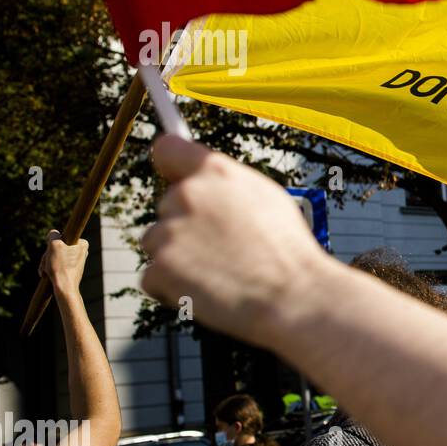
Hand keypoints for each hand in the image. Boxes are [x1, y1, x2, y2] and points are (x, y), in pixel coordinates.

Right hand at [40, 230, 87, 297]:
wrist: (65, 288)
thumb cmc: (61, 267)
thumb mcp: (55, 246)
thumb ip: (53, 235)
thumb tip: (53, 233)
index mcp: (82, 244)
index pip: (61, 237)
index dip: (53, 244)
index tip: (53, 252)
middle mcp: (81, 252)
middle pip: (57, 248)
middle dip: (48, 256)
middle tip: (47, 263)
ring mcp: (75, 262)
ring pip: (54, 257)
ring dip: (46, 263)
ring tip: (45, 271)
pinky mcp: (70, 270)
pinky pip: (56, 265)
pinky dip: (49, 269)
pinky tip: (45, 275)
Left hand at [141, 136, 328, 345]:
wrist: (293, 295)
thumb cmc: (286, 251)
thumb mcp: (266, 197)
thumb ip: (228, 183)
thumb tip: (207, 180)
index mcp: (215, 172)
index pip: (168, 150)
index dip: (172, 167)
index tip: (176, 178)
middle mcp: (187, 195)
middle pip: (166, 206)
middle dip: (185, 224)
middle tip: (221, 246)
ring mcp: (169, 232)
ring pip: (157, 242)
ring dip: (176, 257)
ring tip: (218, 271)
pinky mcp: (160, 269)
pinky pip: (153, 276)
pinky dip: (172, 287)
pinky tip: (206, 289)